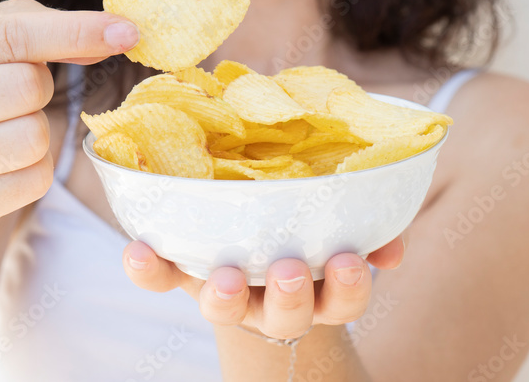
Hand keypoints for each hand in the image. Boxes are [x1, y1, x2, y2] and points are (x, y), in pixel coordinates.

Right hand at [0, 0, 137, 220]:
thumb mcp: (0, 36)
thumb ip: (54, 28)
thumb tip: (116, 36)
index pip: (10, 35)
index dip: (75, 31)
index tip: (128, 32)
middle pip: (25, 87)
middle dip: (40, 86)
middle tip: (17, 91)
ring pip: (32, 137)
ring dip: (39, 128)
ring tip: (9, 124)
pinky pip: (35, 180)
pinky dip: (37, 167)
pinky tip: (7, 159)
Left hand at [121, 235, 406, 339]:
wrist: (241, 225)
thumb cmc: (294, 212)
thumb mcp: (331, 211)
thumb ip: (366, 222)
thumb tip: (392, 248)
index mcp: (315, 279)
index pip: (342, 298)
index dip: (349, 288)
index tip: (356, 261)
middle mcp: (268, 295)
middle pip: (285, 316)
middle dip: (291, 297)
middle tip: (293, 269)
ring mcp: (224, 285)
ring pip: (226, 308)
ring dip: (228, 298)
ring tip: (227, 277)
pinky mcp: (179, 268)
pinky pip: (160, 277)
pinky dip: (148, 270)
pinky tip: (136, 251)